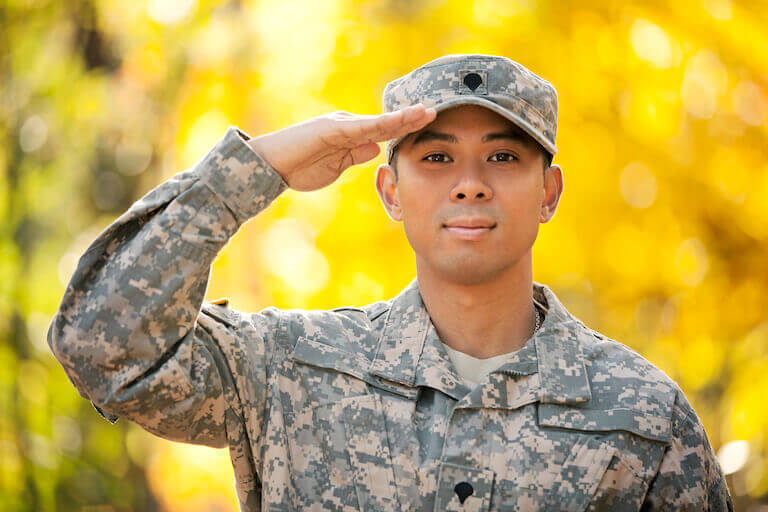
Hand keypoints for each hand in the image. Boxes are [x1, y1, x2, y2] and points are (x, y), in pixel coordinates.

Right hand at [247, 104, 435, 191]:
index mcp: (350, 137)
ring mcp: (341, 125)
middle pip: (386, 124)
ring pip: (379, 122)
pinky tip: (400, 121)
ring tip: (427, 112)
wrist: (270, 165)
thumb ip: (354, 156)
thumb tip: (376, 148)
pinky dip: (384, 124)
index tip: (428, 126)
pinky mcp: (333, 128)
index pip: (383, 132)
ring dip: (404, 118)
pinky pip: (364, 127)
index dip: (406, 129)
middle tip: (437, 112)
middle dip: (411, 119)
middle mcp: (348, 126)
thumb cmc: (299, 168)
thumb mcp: (335, 167)